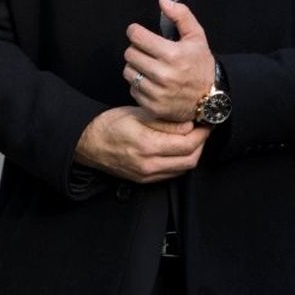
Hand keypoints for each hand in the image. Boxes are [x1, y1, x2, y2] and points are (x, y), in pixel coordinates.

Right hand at [72, 106, 207, 182]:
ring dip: (192, 154)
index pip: (188, 144)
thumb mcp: (138, 114)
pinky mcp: (143, 180)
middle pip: (190, 160)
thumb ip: (165, 122)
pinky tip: (178, 149)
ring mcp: (146, 175)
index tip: (206, 123)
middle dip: (201, 144)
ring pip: (183, 169)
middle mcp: (149, 165)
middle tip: (202, 130)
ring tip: (192, 137)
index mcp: (148, 146)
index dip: (202, 133)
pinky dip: (180, 162)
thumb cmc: (110, 124)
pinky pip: (171, 174)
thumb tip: (189, 127)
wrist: (87, 142)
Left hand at [122, 0, 215, 122]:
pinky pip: (132, 89)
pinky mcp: (152, 106)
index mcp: (173, 54)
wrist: (209, 99)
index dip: (135, 31)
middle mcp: (163, 74)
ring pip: (128, 72)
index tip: (137, 32)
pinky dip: (138, 84)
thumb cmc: (201, 65)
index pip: (137, 37)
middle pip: (130, 54)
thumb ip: (181, 15)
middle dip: (136, 49)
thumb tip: (163, 1)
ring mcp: (157, 92)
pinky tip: (151, 81)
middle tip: (146, 50)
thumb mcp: (197, 36)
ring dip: (135, 66)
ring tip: (148, 65)